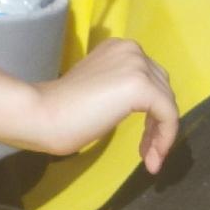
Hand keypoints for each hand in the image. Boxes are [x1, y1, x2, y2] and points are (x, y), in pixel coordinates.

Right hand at [31, 38, 178, 170]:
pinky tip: (153, 158)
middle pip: (162, 90)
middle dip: (158, 124)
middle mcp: (131, 50)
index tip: (143, 144)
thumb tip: (146, 108)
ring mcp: (137, 65)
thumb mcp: (100, 91)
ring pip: (167, 104)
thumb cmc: (61, 110)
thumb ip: (120, 91)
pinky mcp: (141, 85)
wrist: (42, 114)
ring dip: (161, 135)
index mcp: (119, 48)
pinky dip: (165, 138)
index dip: (152, 114)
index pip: (149, 79)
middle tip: (148, 154)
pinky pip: (168, 115)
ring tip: (150, 160)